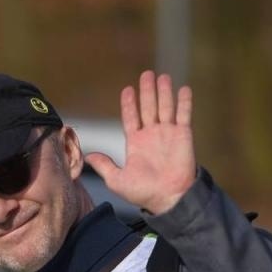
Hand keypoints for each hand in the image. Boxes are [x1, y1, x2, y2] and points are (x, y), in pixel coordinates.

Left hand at [83, 70, 196, 215]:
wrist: (168, 198)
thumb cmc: (143, 192)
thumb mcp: (117, 180)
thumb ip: (104, 166)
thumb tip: (87, 156)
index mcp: (136, 142)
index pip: (131, 117)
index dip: (129, 104)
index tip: (127, 90)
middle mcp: (152, 134)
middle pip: (148, 107)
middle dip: (147, 91)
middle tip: (146, 74)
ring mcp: (168, 133)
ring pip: (165, 107)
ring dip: (163, 92)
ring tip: (162, 76)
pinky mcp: (183, 135)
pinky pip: (184, 115)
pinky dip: (184, 102)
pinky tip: (183, 89)